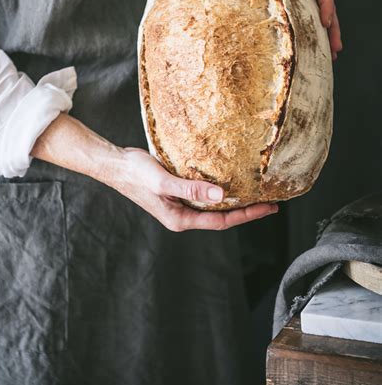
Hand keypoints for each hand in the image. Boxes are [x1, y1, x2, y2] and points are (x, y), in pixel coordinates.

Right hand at [112, 147, 277, 231]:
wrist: (115, 164)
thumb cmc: (135, 173)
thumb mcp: (164, 182)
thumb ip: (191, 190)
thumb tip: (221, 195)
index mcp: (180, 219)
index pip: (222, 220)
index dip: (247, 215)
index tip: (268, 208)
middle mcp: (181, 215)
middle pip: (220, 216)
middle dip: (246, 210)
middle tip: (270, 201)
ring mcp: (179, 204)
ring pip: (212, 205)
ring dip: (233, 199)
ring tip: (254, 191)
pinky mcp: (176, 192)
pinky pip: (203, 193)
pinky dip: (218, 189)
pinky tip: (228, 179)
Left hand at [209, 0, 342, 59]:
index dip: (327, 5)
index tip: (325, 23)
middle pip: (325, 5)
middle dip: (333, 27)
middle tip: (336, 49)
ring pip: (317, 14)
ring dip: (325, 34)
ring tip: (331, 55)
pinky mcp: (287, 2)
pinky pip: (302, 18)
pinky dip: (309, 33)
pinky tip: (310, 48)